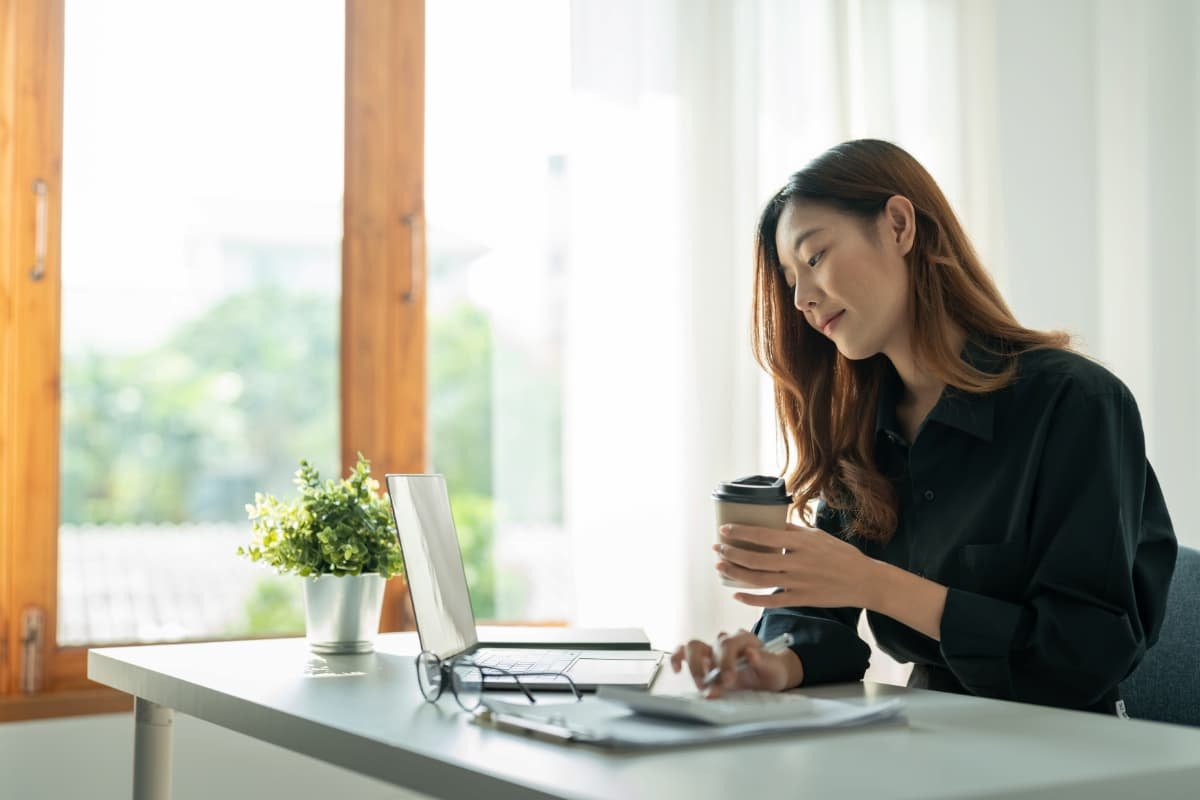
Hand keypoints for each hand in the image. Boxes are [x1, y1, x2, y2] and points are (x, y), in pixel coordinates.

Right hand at [669, 629, 801, 697]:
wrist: (769, 675)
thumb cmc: (771, 671)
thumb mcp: (774, 668)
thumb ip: (763, 661)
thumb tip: (751, 653)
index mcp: (744, 638)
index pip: (729, 643)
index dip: (726, 661)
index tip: (728, 680)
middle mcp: (726, 640)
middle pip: (710, 645)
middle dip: (712, 666)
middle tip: (711, 687)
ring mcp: (712, 648)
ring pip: (694, 647)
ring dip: (694, 667)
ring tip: (701, 685)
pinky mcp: (703, 658)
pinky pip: (684, 652)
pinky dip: (677, 658)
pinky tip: (677, 669)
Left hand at [715, 522, 876, 609]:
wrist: (864, 581)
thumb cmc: (840, 555)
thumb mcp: (818, 536)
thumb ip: (793, 531)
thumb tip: (770, 523)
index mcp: (801, 543)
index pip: (764, 536)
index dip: (741, 533)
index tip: (723, 529)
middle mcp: (797, 563)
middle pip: (756, 559)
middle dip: (732, 553)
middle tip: (717, 548)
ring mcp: (798, 583)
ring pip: (758, 580)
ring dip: (735, 573)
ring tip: (720, 566)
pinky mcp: (801, 600)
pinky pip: (770, 601)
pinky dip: (751, 599)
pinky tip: (736, 593)